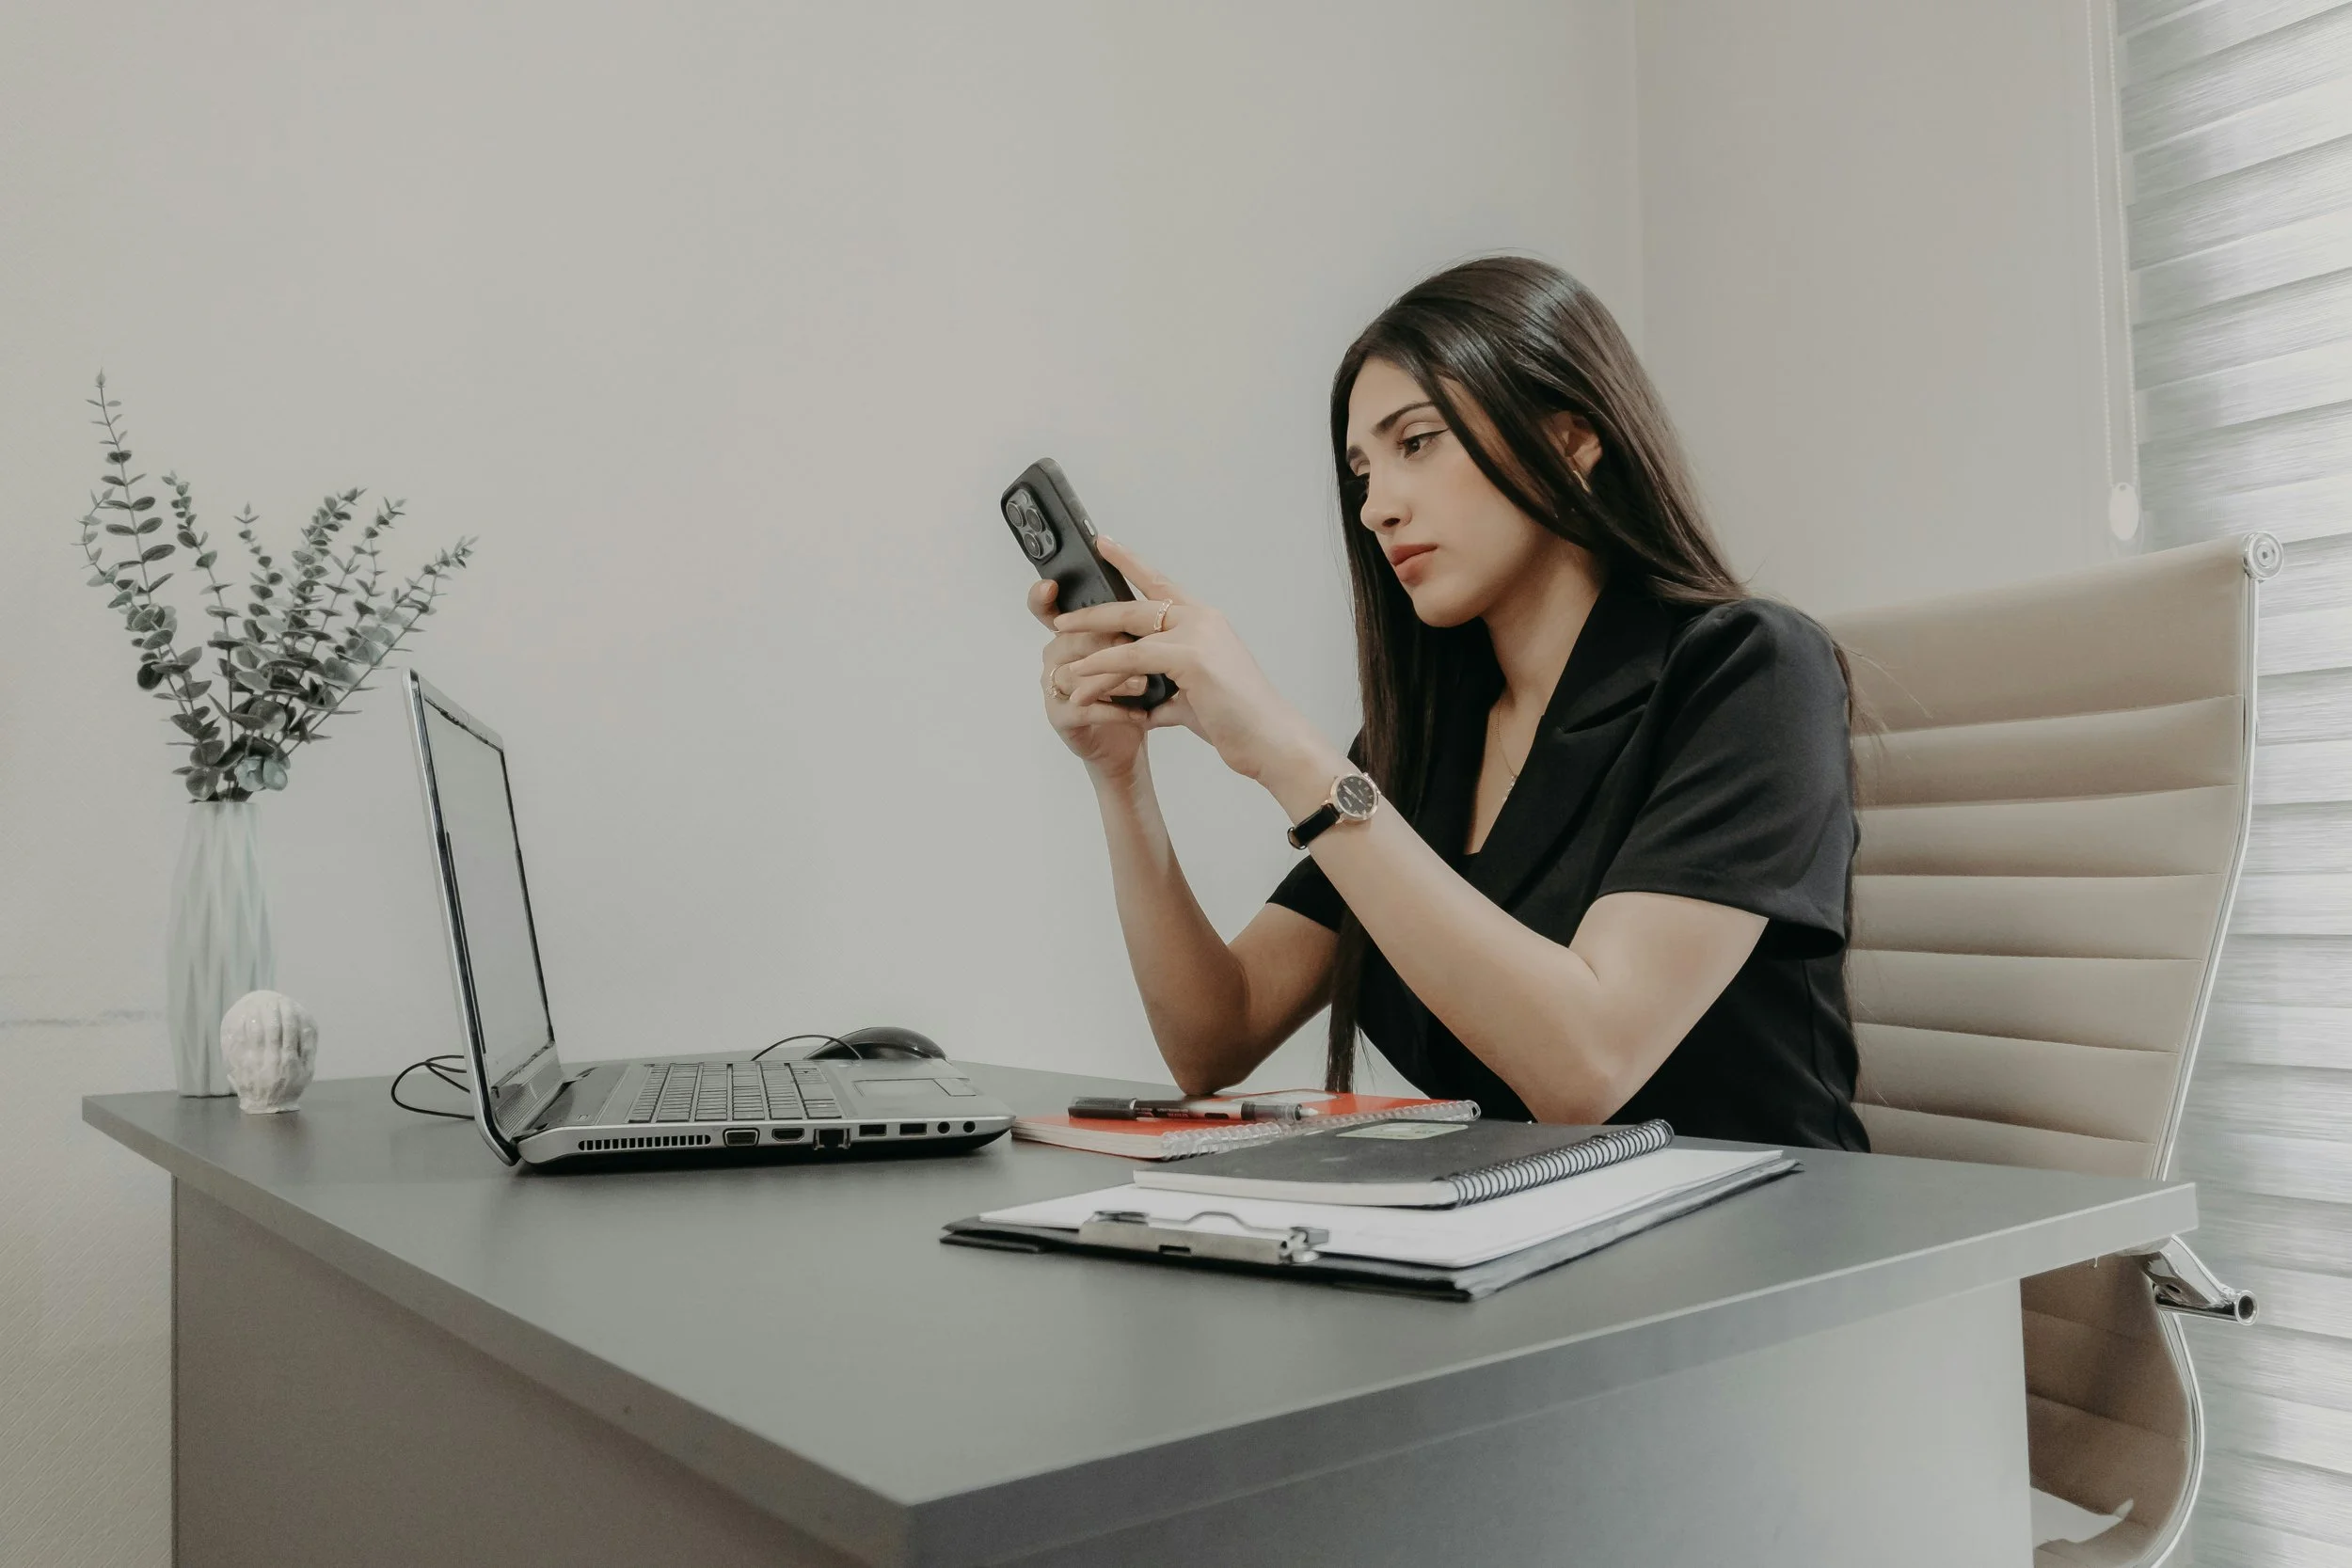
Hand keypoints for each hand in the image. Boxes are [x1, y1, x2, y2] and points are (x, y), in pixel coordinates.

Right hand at [1030, 577, 1155, 778]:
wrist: (1130, 738)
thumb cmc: (1133, 690)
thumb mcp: (1141, 650)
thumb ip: (1137, 626)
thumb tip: (1160, 598)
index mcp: (1074, 634)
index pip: (1050, 609)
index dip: (1042, 597)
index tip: (1050, 585)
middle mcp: (1058, 656)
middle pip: (1070, 638)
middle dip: (1104, 641)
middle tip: (1134, 645)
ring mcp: (1056, 687)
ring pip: (1074, 673)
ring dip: (1111, 677)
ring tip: (1143, 685)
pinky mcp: (1061, 716)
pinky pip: (1082, 708)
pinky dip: (1114, 710)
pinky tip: (1139, 713)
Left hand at [1052, 539, 1339, 794]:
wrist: (1270, 740)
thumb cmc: (1240, 721)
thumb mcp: (1195, 701)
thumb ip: (1169, 695)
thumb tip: (1146, 707)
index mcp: (1204, 622)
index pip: (1161, 584)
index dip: (1130, 563)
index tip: (1104, 545)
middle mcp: (1201, 619)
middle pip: (1136, 604)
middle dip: (1094, 612)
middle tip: (1062, 619)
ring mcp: (1197, 634)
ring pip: (1129, 630)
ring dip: (1091, 646)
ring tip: (1064, 665)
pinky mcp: (1190, 656)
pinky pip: (1132, 657)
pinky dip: (1104, 668)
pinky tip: (1082, 681)